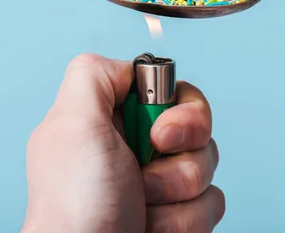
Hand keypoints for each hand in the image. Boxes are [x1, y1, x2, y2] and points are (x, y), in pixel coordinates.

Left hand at [22, 54, 224, 231]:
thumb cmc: (75, 209)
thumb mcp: (72, 126)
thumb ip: (94, 76)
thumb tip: (132, 67)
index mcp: (116, 120)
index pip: (173, 91)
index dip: (179, 111)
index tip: (159, 135)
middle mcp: (140, 147)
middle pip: (199, 127)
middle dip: (180, 159)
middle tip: (145, 179)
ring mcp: (162, 182)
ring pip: (209, 166)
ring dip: (177, 196)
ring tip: (141, 211)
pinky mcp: (180, 213)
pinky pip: (212, 203)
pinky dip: (183, 223)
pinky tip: (150, 228)